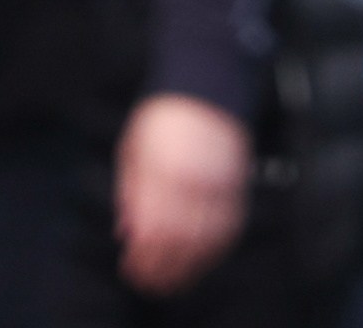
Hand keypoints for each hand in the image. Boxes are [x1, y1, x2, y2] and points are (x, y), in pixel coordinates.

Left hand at [115, 96, 248, 294]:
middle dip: (164, 266)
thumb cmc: (163, 114)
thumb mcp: (133, 149)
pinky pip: (231, 222)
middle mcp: (192, 177)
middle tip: (151, 281)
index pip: (152, 227)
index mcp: (161, 169)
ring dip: (191, 263)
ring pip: (208, 236)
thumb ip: (129, 191)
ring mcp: (218, 179)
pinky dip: (217, 245)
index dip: (142, 255)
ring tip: (176, 276)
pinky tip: (204, 255)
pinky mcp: (237, 179)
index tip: (132, 269)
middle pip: (179, 239)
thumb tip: (125, 229)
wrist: (207, 81)